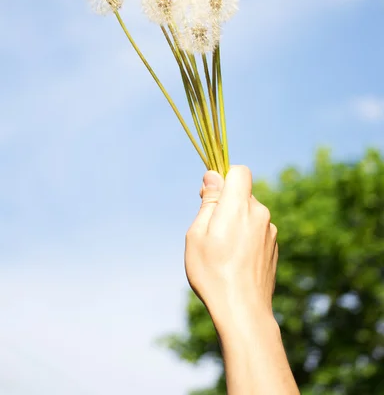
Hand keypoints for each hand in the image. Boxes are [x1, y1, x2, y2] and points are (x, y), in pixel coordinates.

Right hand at [184, 165, 277, 324]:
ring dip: (237, 223)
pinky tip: (236, 262)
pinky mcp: (274, 247)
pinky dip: (246, 238)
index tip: (211, 194)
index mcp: (239, 206)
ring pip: (250, 214)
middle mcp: (259, 213)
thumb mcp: (198, 234)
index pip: (239, 171)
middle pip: (242, 194)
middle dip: (227, 204)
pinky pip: (257, 231)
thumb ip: (209, 202)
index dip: (224, 176)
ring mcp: (270, 231)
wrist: (243, 311)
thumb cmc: (213, 273)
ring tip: (222, 252)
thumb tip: (213, 176)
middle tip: (210, 231)